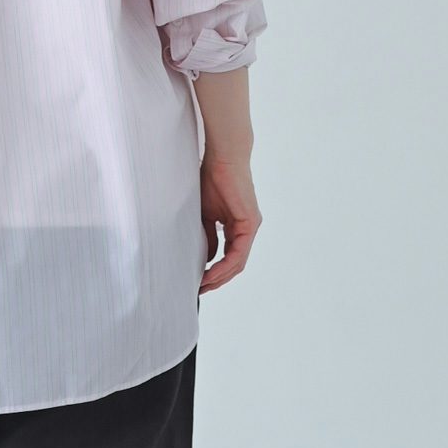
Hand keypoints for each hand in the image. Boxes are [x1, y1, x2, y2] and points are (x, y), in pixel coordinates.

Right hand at [198, 155, 261, 293]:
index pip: (227, 256)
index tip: (197, 280)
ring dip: (220, 277)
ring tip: (203, 285)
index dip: (213, 271)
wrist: (222, 158)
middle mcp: (246, 229)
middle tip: (199, 290)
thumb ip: (207, 235)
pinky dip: (224, 265)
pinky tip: (210, 272)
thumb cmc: (212, 178)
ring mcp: (250, 227)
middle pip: (234, 264)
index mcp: (237, 225)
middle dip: (217, 279)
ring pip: (238, 262)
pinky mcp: (250, 224)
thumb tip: (205, 258)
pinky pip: (239, 253)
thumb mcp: (205, 213)